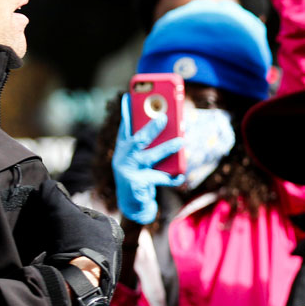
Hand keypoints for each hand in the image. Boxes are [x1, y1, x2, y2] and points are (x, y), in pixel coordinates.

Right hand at [35, 179, 121, 285]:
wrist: (78, 282)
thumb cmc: (75, 242)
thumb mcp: (62, 212)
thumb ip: (54, 194)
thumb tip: (47, 184)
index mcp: (111, 228)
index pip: (82, 214)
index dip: (64, 215)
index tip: (53, 220)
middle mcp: (113, 246)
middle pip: (82, 234)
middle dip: (66, 235)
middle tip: (51, 238)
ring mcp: (107, 266)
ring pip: (80, 251)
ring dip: (66, 251)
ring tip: (52, 253)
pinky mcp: (97, 282)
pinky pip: (79, 269)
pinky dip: (69, 266)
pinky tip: (58, 267)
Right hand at [112, 93, 187, 225]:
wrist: (132, 207)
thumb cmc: (139, 178)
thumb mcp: (140, 162)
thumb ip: (148, 148)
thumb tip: (173, 133)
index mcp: (122, 151)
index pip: (124, 129)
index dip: (127, 114)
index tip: (129, 97)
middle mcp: (122, 159)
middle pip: (137, 140)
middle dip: (151, 128)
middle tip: (164, 118)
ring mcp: (128, 172)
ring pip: (149, 157)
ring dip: (166, 148)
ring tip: (181, 142)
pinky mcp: (137, 184)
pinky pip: (160, 179)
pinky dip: (172, 178)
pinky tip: (181, 176)